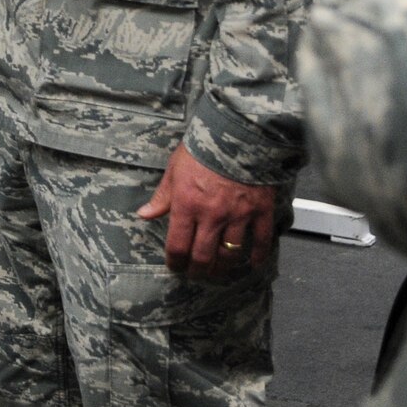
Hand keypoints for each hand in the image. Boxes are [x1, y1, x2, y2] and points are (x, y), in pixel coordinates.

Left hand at [136, 144, 276, 278]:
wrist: (239, 131)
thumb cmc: (203, 147)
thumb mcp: (175, 169)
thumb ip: (162, 196)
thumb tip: (145, 214)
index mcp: (187, 204)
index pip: (178, 245)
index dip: (175, 262)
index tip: (175, 267)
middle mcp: (212, 214)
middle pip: (203, 256)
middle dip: (197, 270)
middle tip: (196, 274)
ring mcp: (238, 215)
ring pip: (230, 254)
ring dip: (223, 267)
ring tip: (218, 271)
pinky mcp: (261, 210)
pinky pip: (261, 241)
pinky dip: (257, 256)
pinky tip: (252, 263)